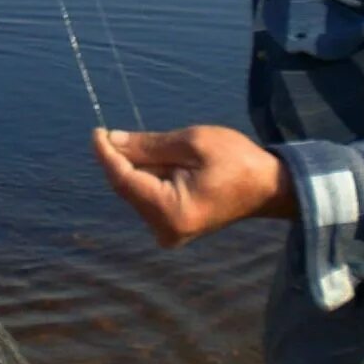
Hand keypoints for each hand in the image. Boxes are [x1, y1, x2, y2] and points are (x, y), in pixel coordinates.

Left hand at [92, 125, 297, 247]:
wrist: (267, 187)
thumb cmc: (236, 160)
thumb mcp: (193, 142)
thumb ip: (149, 145)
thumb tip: (112, 141)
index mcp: (172, 211)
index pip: (124, 180)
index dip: (106, 154)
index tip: (96, 131)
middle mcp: (165, 229)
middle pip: (129, 186)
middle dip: (124, 158)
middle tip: (123, 131)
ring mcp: (167, 232)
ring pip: (137, 190)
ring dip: (141, 166)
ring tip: (169, 151)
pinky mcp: (171, 228)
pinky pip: (148, 196)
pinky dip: (150, 176)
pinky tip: (168, 164)